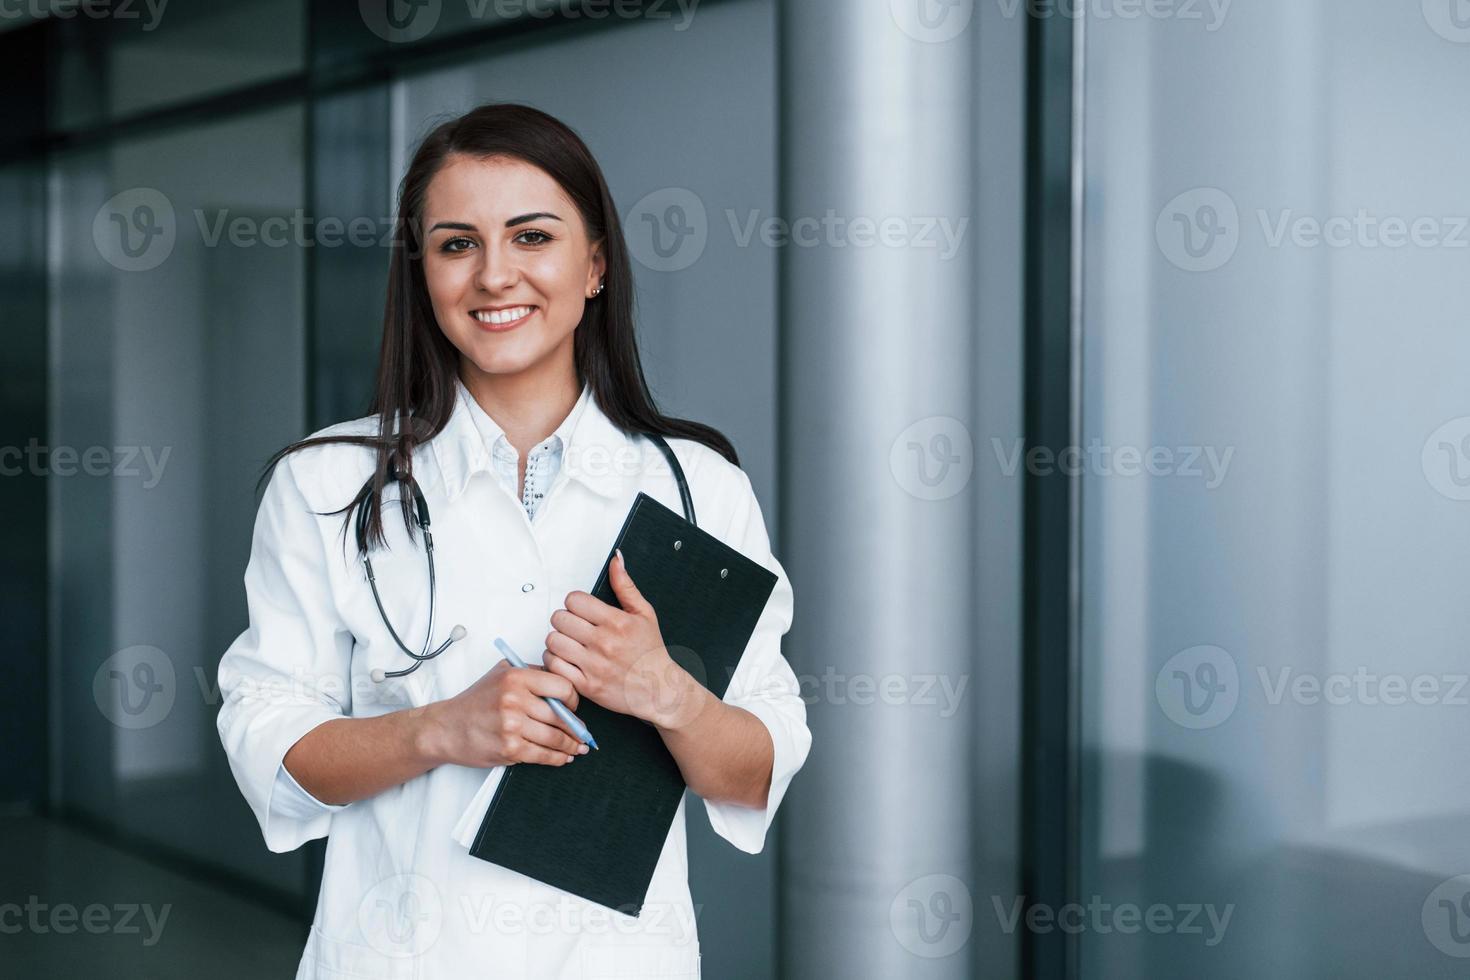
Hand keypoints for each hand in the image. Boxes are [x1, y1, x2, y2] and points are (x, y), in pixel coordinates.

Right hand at [425, 659, 589, 767]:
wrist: (446, 728)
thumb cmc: (475, 702)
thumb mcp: (501, 673)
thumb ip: (531, 673)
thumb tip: (564, 682)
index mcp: (516, 677)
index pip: (562, 686)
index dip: (573, 698)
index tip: (574, 706)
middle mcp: (514, 699)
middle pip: (561, 715)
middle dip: (577, 727)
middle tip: (584, 732)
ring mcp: (512, 725)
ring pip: (555, 737)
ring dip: (572, 745)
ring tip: (579, 746)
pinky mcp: (509, 748)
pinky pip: (543, 755)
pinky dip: (558, 758)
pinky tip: (564, 757)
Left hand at [543, 550, 706, 727]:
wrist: (659, 689)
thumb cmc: (650, 652)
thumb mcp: (644, 613)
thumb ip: (625, 586)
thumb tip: (616, 560)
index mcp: (616, 622)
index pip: (574, 600)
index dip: (575, 603)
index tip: (581, 610)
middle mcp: (603, 643)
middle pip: (560, 619)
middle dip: (565, 620)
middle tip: (574, 627)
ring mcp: (593, 665)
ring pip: (553, 642)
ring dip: (557, 640)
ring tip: (569, 643)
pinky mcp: (586, 685)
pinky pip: (555, 666)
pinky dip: (556, 661)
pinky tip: (567, 659)